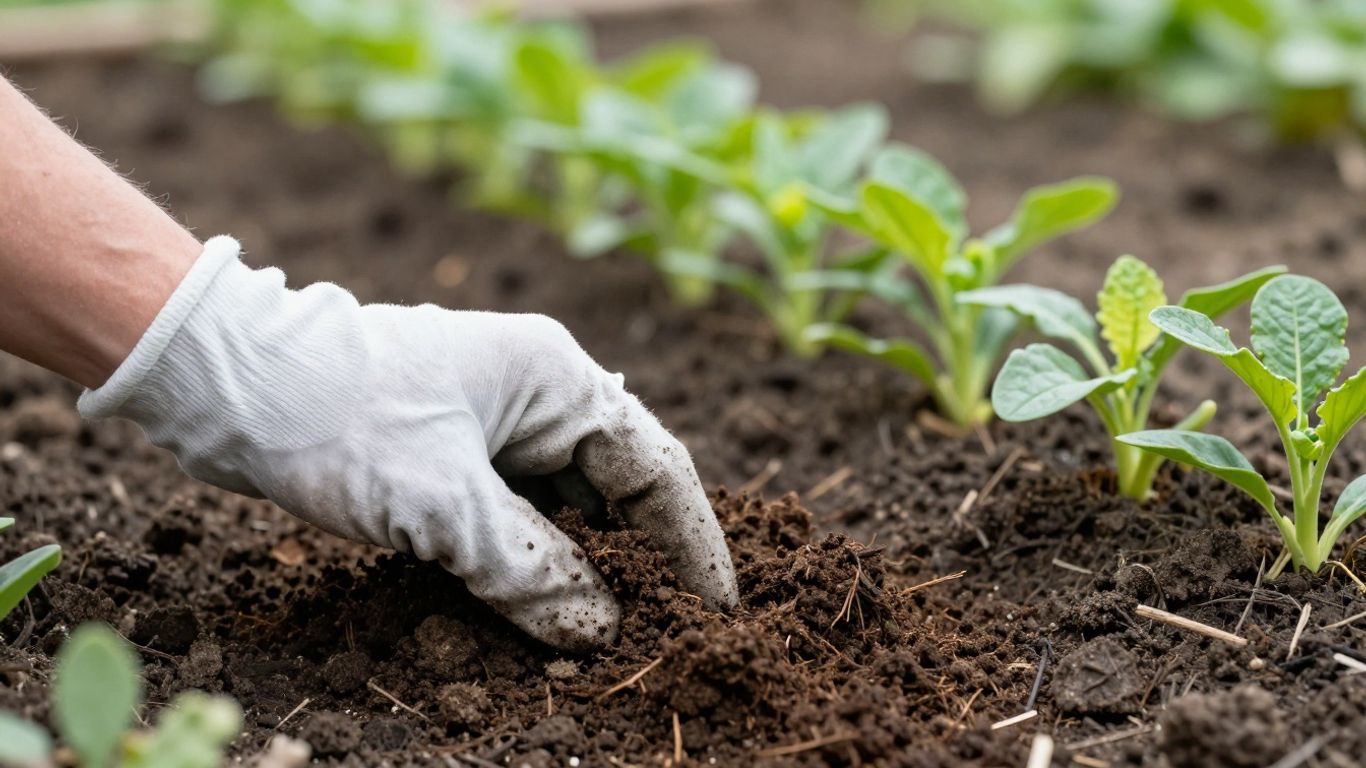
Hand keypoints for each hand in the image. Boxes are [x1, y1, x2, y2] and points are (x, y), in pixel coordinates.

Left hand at [79, 237, 737, 649]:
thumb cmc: (336, 416)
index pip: (656, 466)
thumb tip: (598, 631)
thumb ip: (528, 570)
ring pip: (563, 508)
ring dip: (577, 570)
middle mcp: (538, 394)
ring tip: (598, 636)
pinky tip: (527, 610)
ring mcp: (494, 422)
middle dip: (638, 563)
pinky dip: (524, 563)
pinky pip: (513, 515)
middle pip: (615, 490)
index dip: (694, 542)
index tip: (719, 610)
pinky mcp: (453, 452)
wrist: (225, 382)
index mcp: (556, 379)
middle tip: (664, 635)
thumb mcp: (441, 504)